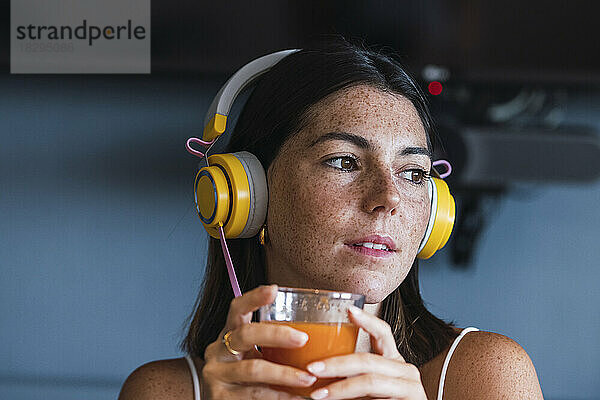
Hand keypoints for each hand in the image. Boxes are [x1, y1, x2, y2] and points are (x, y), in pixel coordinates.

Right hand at [201, 284, 318, 398]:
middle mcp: (218, 351)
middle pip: (246, 334)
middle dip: (276, 335)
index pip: (237, 309)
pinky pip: (253, 395)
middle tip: (303, 339)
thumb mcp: (256, 355)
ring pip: (253, 369)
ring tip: (309, 378)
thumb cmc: (249, 377)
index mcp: (230, 334)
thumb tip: (317, 336)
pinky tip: (297, 398)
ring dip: (285, 374)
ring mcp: (216, 375)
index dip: (253, 298)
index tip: (274, 289)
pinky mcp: (220, 398)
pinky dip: (279, 397)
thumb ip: (275, 346)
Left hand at [304, 305, 426, 399]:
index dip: (367, 320)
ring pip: (369, 381)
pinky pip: (375, 399)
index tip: (349, 310)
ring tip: (318, 394)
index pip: (383, 333)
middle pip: (368, 359)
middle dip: (336, 364)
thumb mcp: (365, 388)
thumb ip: (350, 376)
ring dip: (340, 388)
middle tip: (312, 368)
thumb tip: (314, 369)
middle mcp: (405, 370)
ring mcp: (410, 387)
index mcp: (393, 361)